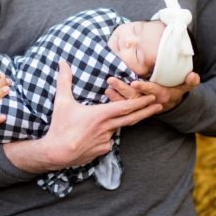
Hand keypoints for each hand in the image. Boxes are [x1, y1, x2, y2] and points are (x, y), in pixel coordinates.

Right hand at [7, 63, 161, 171]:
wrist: (55, 154)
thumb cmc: (60, 126)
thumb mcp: (61, 101)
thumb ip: (64, 80)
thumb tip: (62, 62)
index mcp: (100, 115)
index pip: (125, 107)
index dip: (140, 101)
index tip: (153, 97)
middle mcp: (106, 128)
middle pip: (131, 119)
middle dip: (146, 111)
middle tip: (160, 104)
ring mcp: (106, 141)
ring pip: (117, 128)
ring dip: (123, 121)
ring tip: (129, 115)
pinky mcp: (102, 151)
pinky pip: (109, 139)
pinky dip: (108, 132)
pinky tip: (100, 131)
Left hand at [105, 72, 199, 112]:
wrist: (170, 103)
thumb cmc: (176, 90)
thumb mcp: (185, 86)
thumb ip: (190, 82)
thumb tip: (194, 75)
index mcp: (162, 95)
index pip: (152, 91)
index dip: (144, 88)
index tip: (134, 83)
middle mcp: (150, 101)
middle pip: (135, 97)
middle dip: (123, 89)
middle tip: (111, 80)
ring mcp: (142, 104)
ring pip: (128, 101)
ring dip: (117, 94)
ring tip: (107, 86)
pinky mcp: (135, 106)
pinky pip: (124, 104)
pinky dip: (116, 99)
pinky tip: (108, 92)